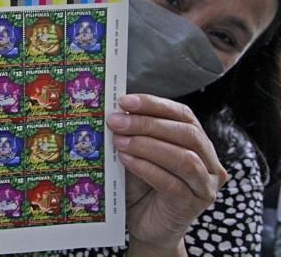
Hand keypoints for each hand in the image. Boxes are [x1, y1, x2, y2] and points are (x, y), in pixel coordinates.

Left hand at [107, 94, 227, 255]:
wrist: (144, 225)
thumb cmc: (141, 186)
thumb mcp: (137, 154)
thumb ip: (133, 134)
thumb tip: (115, 111)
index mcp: (197, 142)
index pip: (183, 114)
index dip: (154, 104)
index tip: (125, 101)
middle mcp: (209, 161)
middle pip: (186, 133)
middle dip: (148, 124)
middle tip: (116, 121)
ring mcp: (205, 185)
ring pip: (184, 158)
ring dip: (147, 145)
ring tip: (119, 141)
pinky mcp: (193, 205)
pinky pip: (173, 183)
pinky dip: (148, 168)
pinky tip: (127, 160)